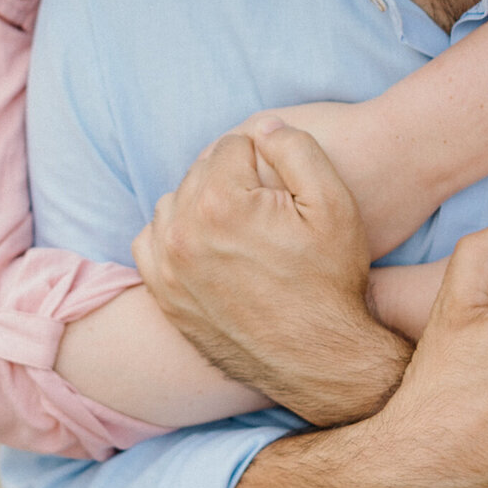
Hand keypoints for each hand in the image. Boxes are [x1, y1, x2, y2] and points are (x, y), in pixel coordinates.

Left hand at [132, 123, 406, 425]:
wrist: (321, 359)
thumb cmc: (332, 280)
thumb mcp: (335, 203)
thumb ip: (297, 148)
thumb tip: (262, 128)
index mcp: (221, 202)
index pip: (232, 145)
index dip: (265, 158)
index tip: (282, 187)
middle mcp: (182, 232)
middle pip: (200, 171)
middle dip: (231, 179)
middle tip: (266, 207)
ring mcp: (167, 267)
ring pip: (174, 202)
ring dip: (201, 203)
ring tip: (241, 225)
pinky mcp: (163, 294)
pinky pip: (152, 241)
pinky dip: (174, 235)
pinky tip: (207, 244)